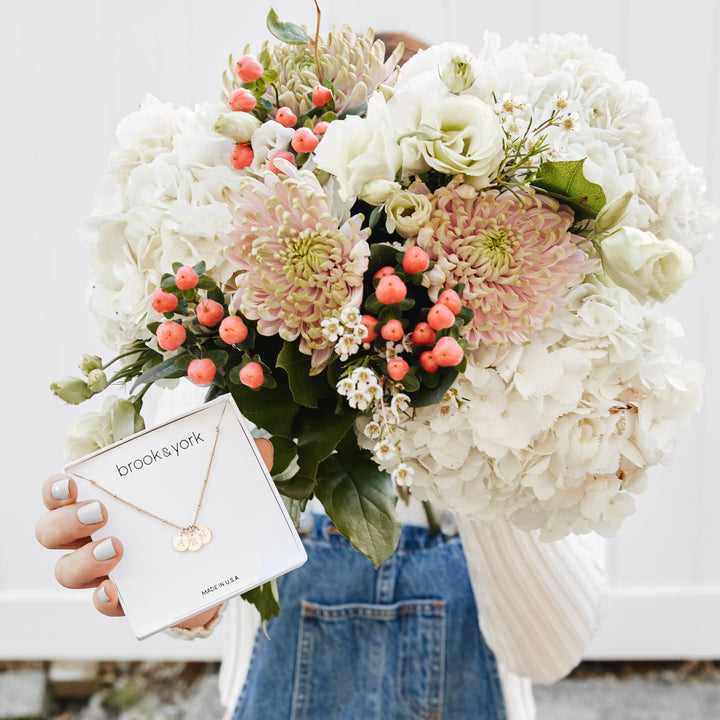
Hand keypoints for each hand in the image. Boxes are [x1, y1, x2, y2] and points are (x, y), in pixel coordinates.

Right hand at [35, 438, 273, 627]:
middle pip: (51, 531)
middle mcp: (96, 534)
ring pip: (66, 571)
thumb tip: (264, 447)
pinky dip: (104, 598)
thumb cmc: (203, 513)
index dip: (56, 488)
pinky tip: (118, 590)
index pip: (62, 491)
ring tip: (117, 548)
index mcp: (111, 499)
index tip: (74, 481)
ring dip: (83, 560)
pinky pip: (102, 603)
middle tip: (99, 512)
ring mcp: (107, 570)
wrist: (217, 565)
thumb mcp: (217, 486)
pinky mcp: (128, 599)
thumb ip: (239, 463)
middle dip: (64, 521)